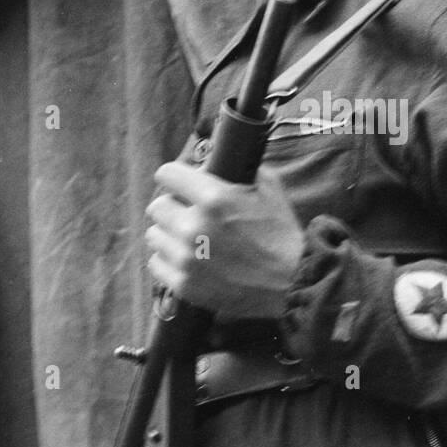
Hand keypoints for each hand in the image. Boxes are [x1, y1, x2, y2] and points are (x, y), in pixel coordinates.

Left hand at [145, 160, 304, 318]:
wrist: (292, 283)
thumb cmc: (282, 235)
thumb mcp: (269, 189)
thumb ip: (240, 170)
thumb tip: (217, 162)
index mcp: (213, 197)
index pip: (167, 174)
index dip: (175, 177)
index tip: (179, 183)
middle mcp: (193, 226)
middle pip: (157, 206)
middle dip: (173, 207)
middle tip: (188, 214)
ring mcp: (186, 258)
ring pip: (154, 235)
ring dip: (169, 235)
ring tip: (189, 240)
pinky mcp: (184, 284)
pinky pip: (156, 264)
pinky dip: (169, 261)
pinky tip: (188, 260)